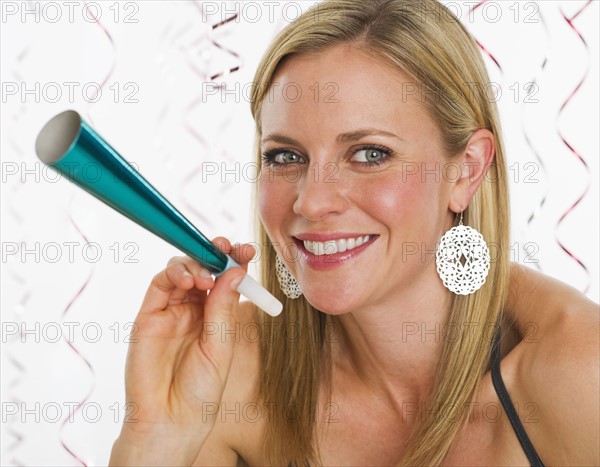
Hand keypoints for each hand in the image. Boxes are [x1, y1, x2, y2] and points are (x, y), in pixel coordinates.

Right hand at [109, 237, 254, 464]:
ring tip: (207, 276)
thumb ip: (224, 308)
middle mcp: (194, 309)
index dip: (236, 262)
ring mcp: (170, 310)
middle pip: (204, 268)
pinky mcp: (148, 314)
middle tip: (227, 248)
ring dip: (197, 262)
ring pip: (182, 270)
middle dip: (216, 253)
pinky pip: (160, 283)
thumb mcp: (220, 346)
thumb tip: (237, 271)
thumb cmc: (200, 390)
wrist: (170, 419)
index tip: (248, 251)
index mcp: (216, 316)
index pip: (227, 280)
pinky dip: (175, 272)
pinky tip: (191, 279)